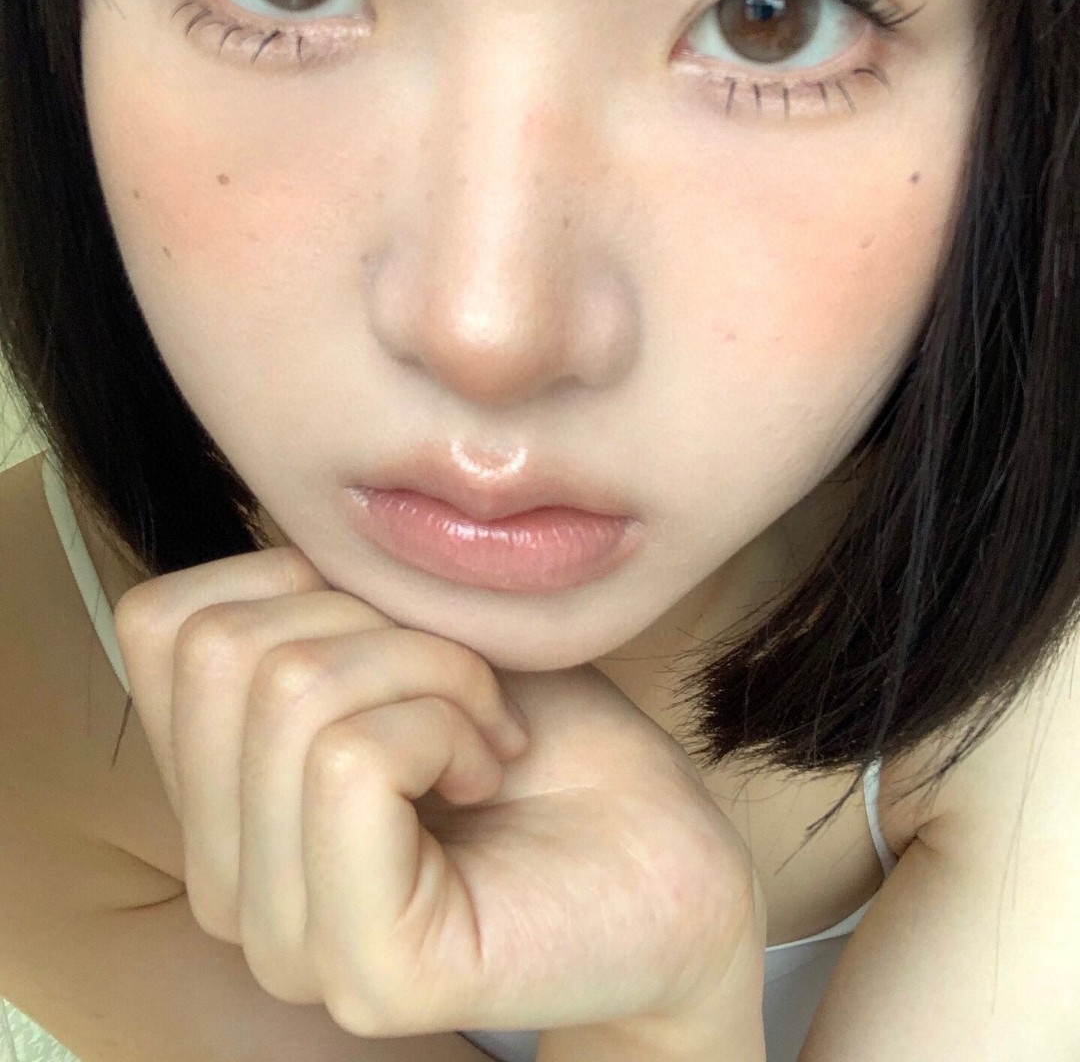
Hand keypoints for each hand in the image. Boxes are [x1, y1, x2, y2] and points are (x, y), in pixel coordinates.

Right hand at [114, 544, 765, 1040]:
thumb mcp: (408, 631)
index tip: (399, 628)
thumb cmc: (548, 735)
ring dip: (431, 669)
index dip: (295, 577)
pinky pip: (353, 759)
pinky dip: (447, 722)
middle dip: (374, 619)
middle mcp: (225, 885)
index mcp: (219, 801)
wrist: (667, 856)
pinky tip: (491, 770)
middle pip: (220, 647)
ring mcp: (285, 941)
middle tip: (466, 686)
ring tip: (488, 731)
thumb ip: (306, 602)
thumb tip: (274, 524)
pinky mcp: (364, 970)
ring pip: (291, 692)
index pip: (159, 624)